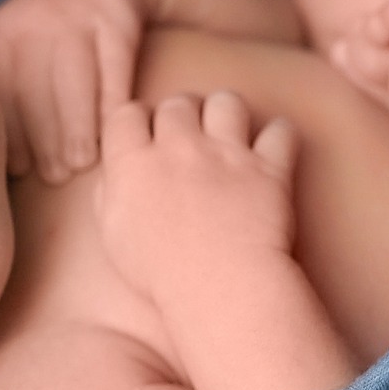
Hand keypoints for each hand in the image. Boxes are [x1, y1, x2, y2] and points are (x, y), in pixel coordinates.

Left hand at [0, 0, 145, 183]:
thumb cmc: (48, 33)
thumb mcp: (13, 45)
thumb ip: (1, 91)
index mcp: (1, 36)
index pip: (2, 94)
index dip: (10, 135)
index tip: (20, 169)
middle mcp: (35, 23)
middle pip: (37, 92)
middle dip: (44, 139)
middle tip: (54, 175)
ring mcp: (77, 19)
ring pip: (76, 84)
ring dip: (78, 129)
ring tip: (80, 163)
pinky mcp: (116, 20)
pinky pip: (113, 72)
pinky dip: (112, 106)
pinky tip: (111, 132)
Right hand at [95, 90, 299, 303]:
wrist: (217, 288)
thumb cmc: (159, 272)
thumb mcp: (113, 236)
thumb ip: (108, 194)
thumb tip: (116, 173)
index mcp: (135, 163)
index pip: (127, 113)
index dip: (136, 123)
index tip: (144, 138)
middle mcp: (180, 147)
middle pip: (178, 103)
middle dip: (181, 115)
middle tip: (187, 138)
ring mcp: (227, 154)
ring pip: (227, 102)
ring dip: (226, 114)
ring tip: (228, 134)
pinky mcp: (269, 169)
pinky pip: (280, 130)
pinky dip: (279, 135)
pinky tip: (272, 147)